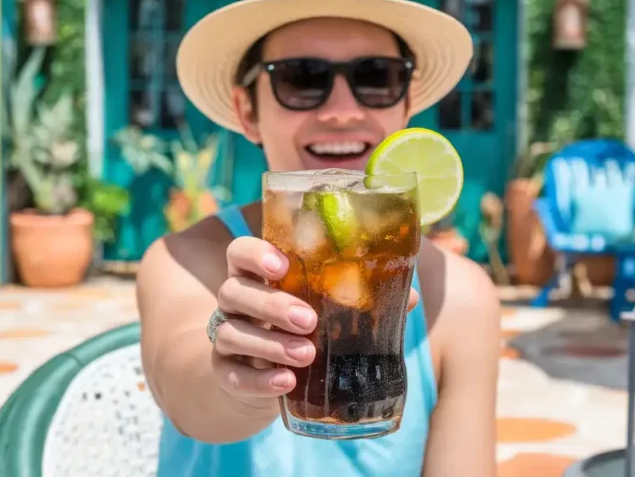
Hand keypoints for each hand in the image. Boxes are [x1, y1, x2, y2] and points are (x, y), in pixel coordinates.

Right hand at [212, 236, 419, 405]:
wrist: (266, 376)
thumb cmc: (303, 329)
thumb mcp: (325, 309)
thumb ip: (357, 298)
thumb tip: (410, 296)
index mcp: (258, 275)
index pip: (240, 252)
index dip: (255, 254)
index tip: (282, 266)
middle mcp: (235, 301)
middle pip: (235, 291)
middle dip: (271, 305)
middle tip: (309, 320)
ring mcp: (226, 337)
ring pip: (232, 332)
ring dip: (270, 344)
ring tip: (307, 355)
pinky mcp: (225, 372)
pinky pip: (231, 374)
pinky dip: (258, 379)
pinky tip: (285, 383)